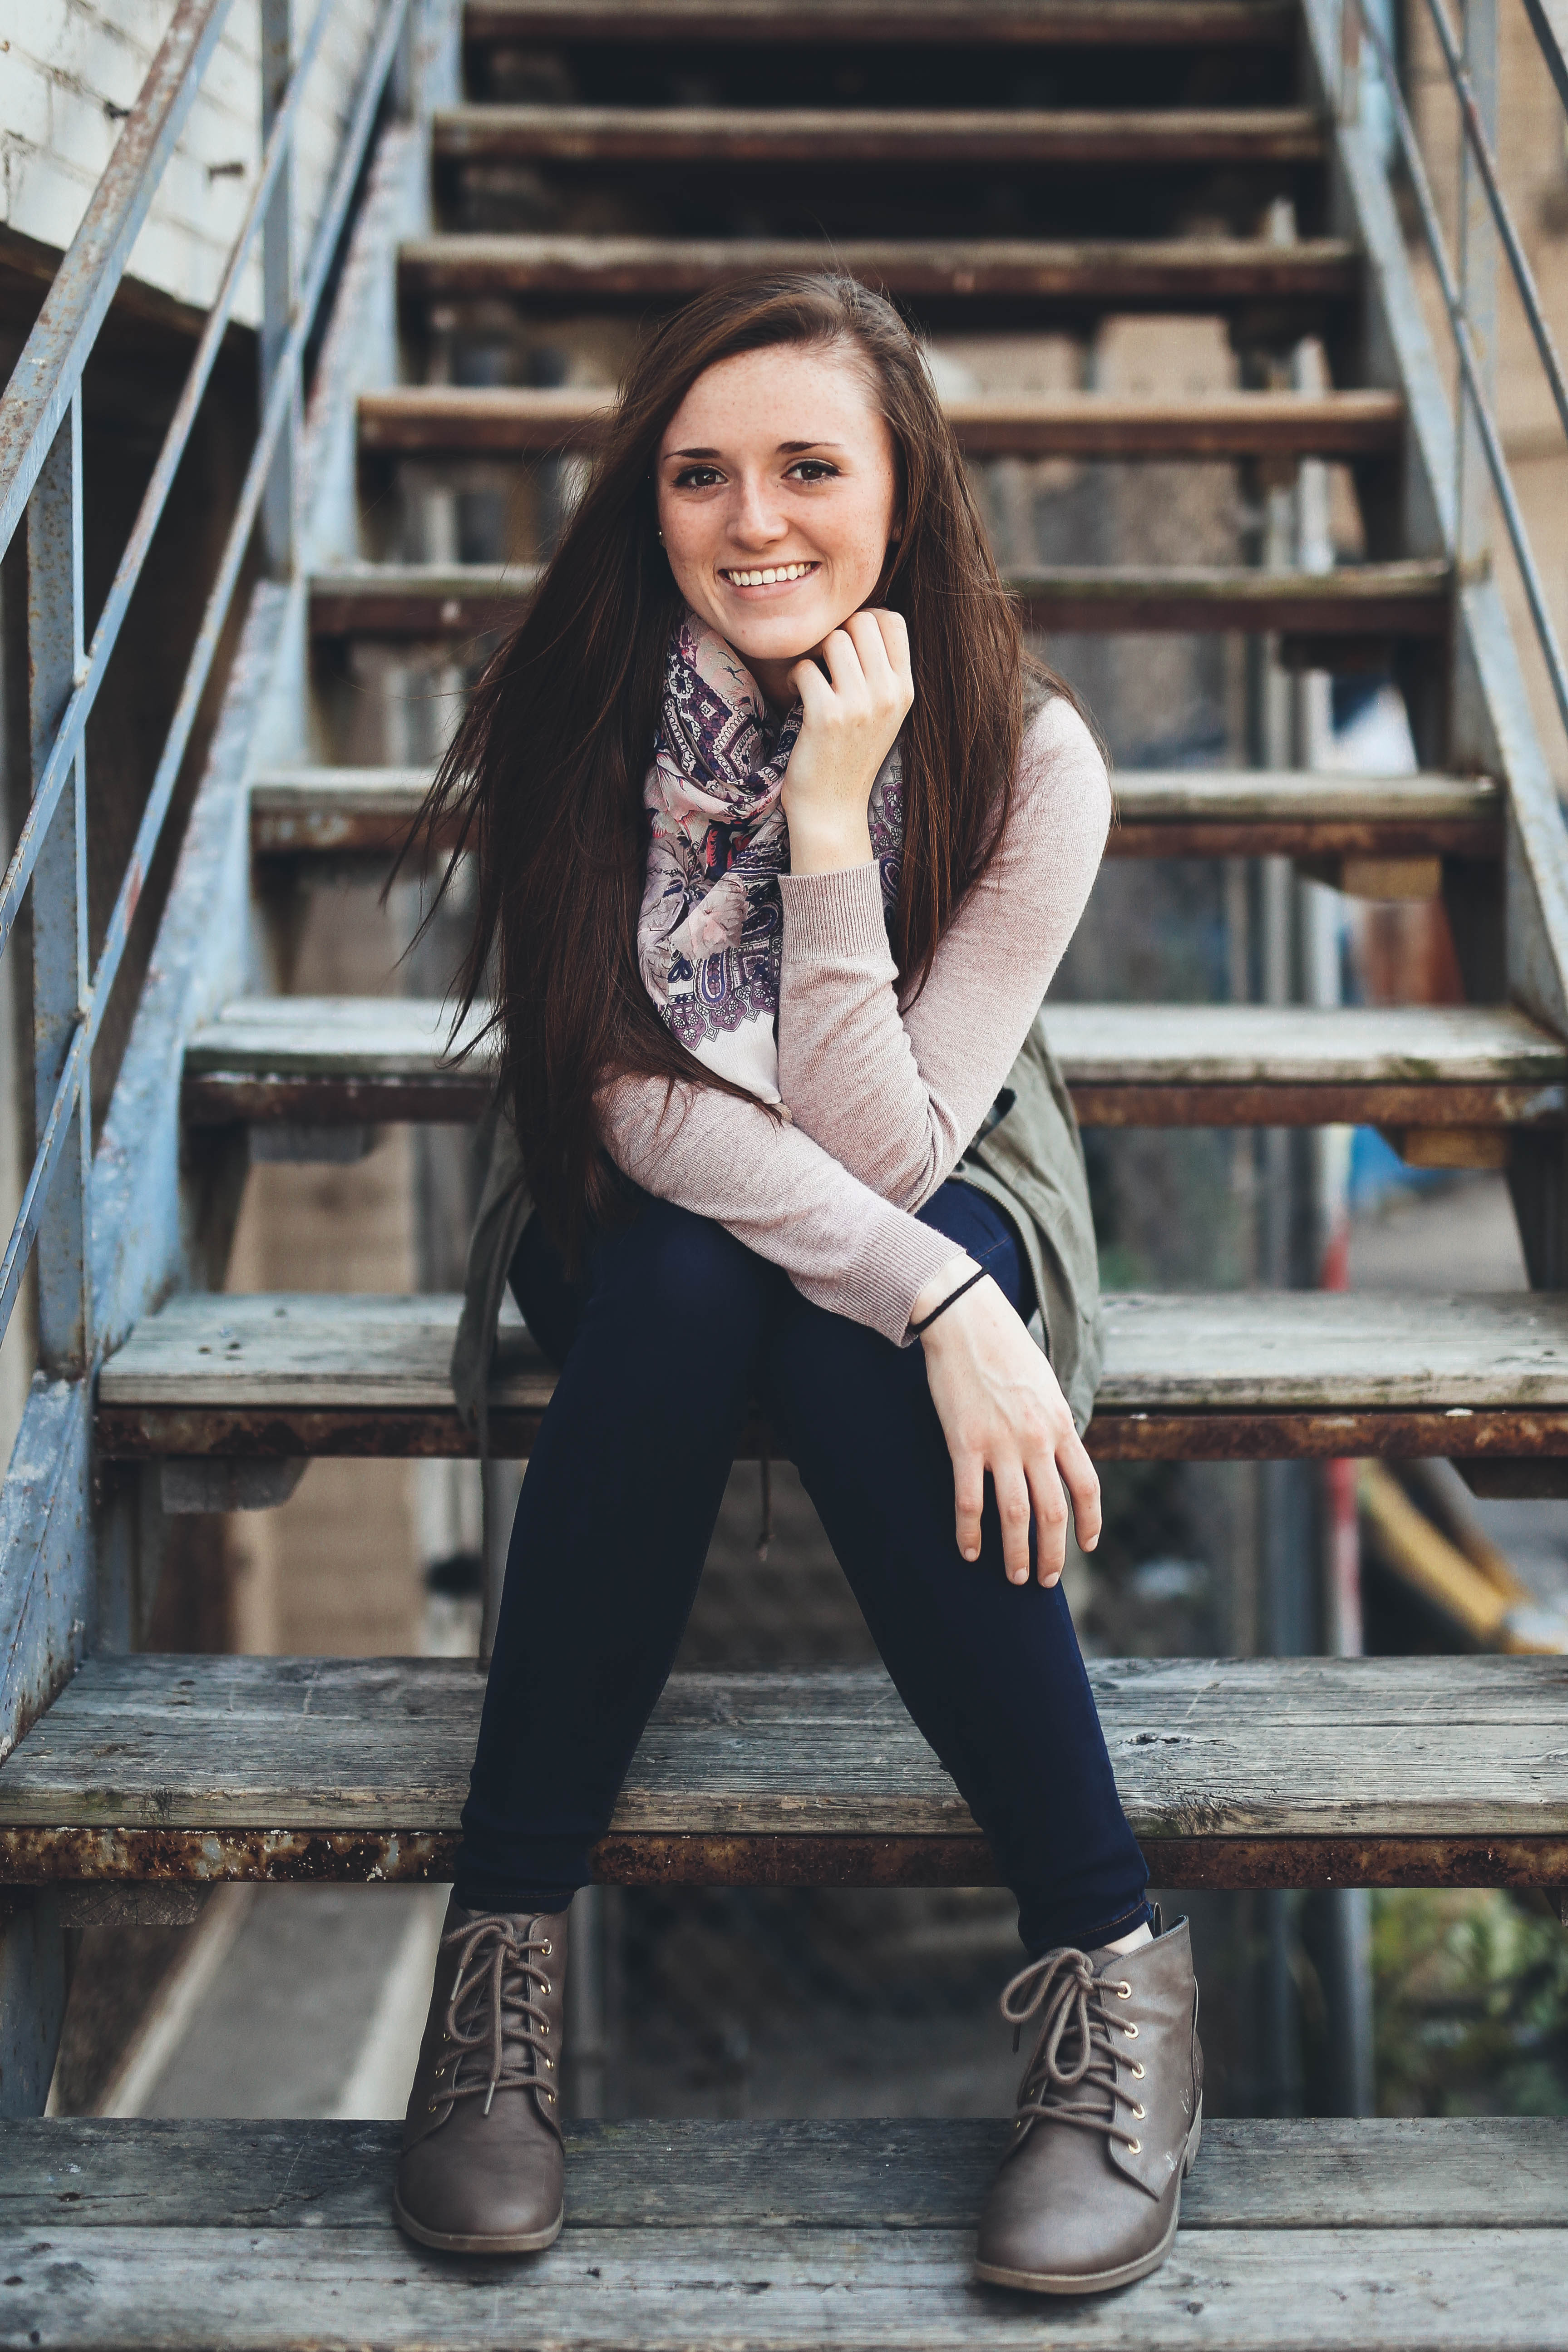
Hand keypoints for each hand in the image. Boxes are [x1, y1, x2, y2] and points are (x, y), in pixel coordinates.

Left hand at [782, 609, 912, 873]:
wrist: (833, 810)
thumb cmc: (849, 756)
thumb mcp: (882, 713)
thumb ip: (879, 671)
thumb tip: (859, 620)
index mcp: (905, 690)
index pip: (892, 621)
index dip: (864, 620)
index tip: (847, 645)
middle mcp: (888, 694)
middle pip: (860, 622)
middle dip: (836, 633)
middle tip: (824, 661)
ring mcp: (859, 705)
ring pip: (833, 639)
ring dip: (813, 653)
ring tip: (810, 678)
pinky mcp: (827, 716)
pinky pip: (805, 667)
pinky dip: (794, 676)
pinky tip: (797, 695)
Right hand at [912, 1258, 1101, 1587]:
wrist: (966, 1318)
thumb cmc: (1004, 1347)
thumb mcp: (1044, 1385)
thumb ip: (1052, 1422)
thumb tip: (1056, 1454)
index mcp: (1061, 1424)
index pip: (1086, 1485)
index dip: (1090, 1522)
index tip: (1087, 1545)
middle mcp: (1037, 1439)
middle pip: (1053, 1511)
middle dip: (1052, 1552)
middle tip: (1046, 1580)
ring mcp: (1001, 1443)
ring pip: (1015, 1514)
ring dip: (1016, 1553)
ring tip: (1013, 1577)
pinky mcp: (964, 1443)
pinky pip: (969, 1500)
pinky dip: (970, 1532)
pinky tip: (969, 1551)